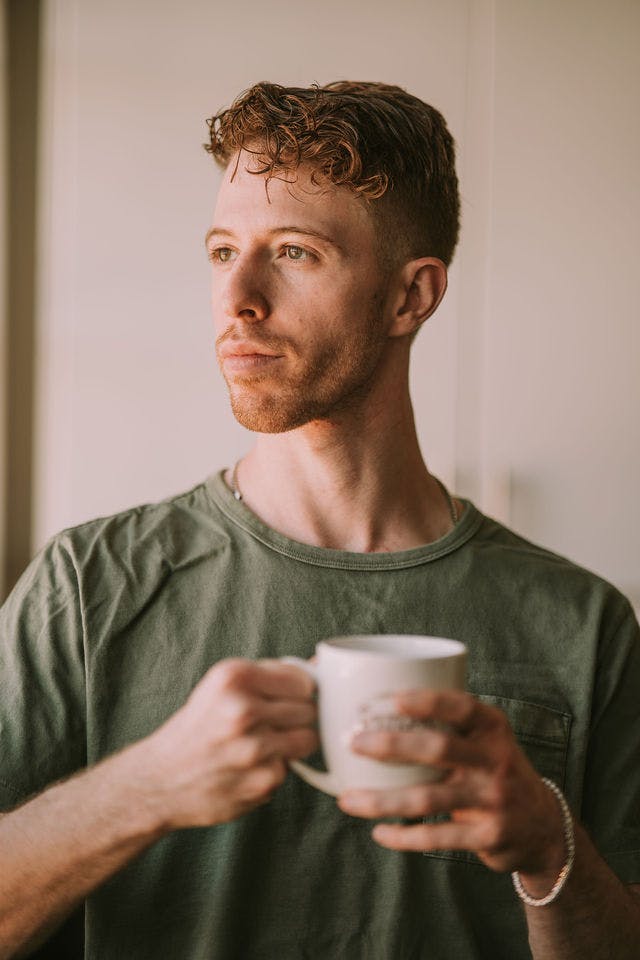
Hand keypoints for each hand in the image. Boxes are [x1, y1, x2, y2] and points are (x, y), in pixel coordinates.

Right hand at [143, 658, 317, 829]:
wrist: (159, 779)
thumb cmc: (198, 727)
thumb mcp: (222, 686)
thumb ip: (269, 675)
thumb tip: (321, 664)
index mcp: (234, 677)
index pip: (302, 680)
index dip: (297, 691)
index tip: (284, 698)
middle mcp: (244, 709)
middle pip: (308, 709)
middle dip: (295, 717)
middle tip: (268, 725)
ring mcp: (254, 748)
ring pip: (308, 739)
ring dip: (291, 743)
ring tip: (262, 745)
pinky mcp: (262, 781)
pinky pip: (291, 768)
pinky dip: (275, 769)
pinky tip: (249, 768)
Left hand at [337, 690, 565, 881]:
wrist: (543, 826)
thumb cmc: (494, 771)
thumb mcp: (487, 741)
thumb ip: (450, 726)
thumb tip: (379, 710)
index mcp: (493, 728)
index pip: (462, 707)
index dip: (428, 701)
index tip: (392, 698)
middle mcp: (496, 760)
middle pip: (438, 748)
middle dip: (391, 745)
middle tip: (354, 742)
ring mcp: (493, 799)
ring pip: (428, 798)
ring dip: (383, 800)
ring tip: (348, 800)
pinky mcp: (488, 835)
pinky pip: (437, 836)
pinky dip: (404, 836)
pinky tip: (379, 832)